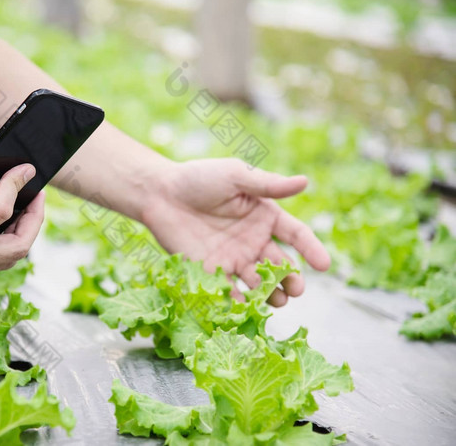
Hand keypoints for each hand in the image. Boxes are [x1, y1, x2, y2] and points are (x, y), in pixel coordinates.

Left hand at [141, 158, 330, 306]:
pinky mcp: (211, 272)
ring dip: (270, 294)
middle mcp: (254, 240)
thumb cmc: (198, 178)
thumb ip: (268, 185)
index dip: (311, 249)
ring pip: (260, 282)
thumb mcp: (235, 177)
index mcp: (265, 216)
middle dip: (292, 279)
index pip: (296, 235)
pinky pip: (229, 291)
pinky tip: (245, 307)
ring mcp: (234, 258)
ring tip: (277, 301)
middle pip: (281, 265)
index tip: (323, 265)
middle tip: (296, 290)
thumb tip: (304, 181)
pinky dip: (238, 301)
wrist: (159, 194)